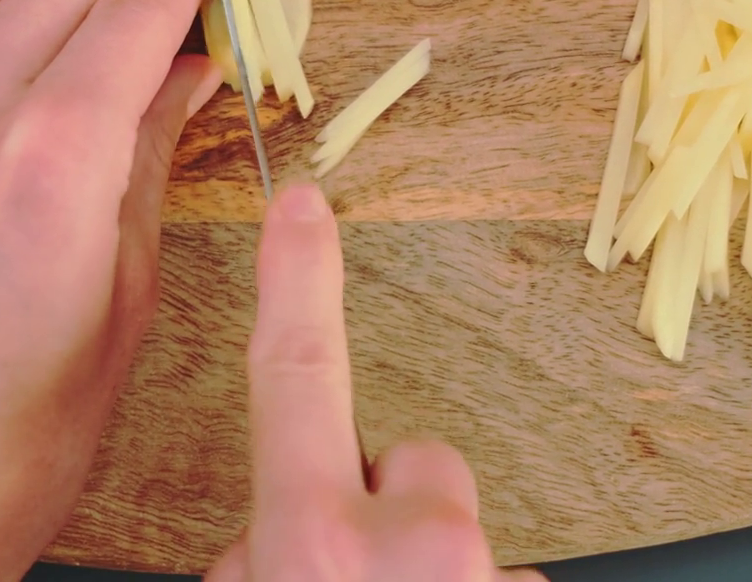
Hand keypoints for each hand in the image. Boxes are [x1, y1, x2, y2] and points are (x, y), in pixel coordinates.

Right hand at [206, 184, 546, 581]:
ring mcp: (492, 577)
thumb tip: (274, 540)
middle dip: (382, 512)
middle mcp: (417, 548)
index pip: (298, 375)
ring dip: (422, 580)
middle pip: (410, 467)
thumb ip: (259, 559)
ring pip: (454, 542)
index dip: (297, 282)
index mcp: (318, 544)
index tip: (302, 207)